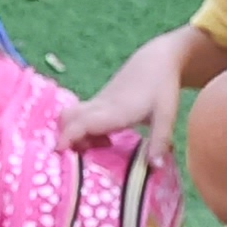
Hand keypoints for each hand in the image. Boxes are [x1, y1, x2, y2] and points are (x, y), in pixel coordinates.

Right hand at [61, 28, 186, 155]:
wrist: (159, 58)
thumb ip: (160, 141)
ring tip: (100, 147)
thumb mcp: (166, 115)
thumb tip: (154, 167)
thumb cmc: (162, 86)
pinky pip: (82, 114)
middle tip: (83, 156)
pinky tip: (106, 138)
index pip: (81, 124)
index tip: (59, 153)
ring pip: (73, 115)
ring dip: (75, 133)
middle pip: (68, 118)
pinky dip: (83, 128)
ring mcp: (99, 101)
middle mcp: (100, 106)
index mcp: (113, 111)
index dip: (68, 138)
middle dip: (66, 138)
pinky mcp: (101, 100)